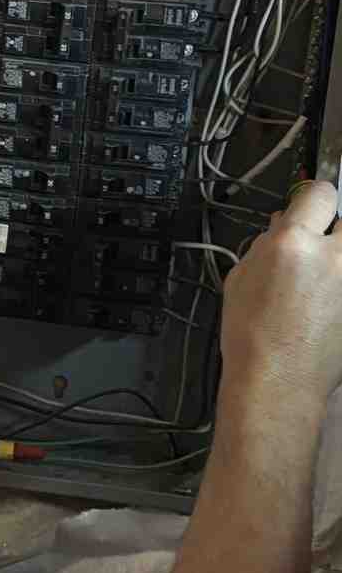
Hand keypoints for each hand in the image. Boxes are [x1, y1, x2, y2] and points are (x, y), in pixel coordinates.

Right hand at [221, 180, 341, 407]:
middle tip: (320, 243)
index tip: (311, 203)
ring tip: (323, 277)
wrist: (279, 380)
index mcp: (292, 243)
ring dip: (338, 255)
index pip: (320, 192)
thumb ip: (266, 244)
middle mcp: (333, 256)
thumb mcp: (241, 279)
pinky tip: (328, 301)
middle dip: (334, 225)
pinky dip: (339, 284)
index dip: (313, 196)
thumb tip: (282, 225)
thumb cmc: (253, 336)